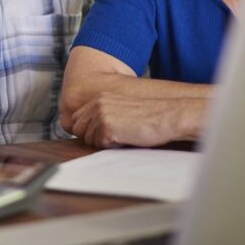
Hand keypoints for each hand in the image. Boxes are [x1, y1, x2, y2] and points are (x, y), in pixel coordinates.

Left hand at [66, 93, 205, 147]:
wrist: (167, 116)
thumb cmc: (148, 117)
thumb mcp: (120, 110)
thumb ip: (102, 115)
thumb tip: (85, 132)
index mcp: (99, 98)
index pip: (77, 119)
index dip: (87, 131)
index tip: (102, 134)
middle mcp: (97, 103)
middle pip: (78, 129)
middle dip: (92, 138)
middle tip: (114, 137)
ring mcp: (100, 114)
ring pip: (88, 139)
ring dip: (104, 142)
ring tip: (123, 135)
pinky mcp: (106, 126)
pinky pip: (99, 144)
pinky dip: (112, 146)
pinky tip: (126, 138)